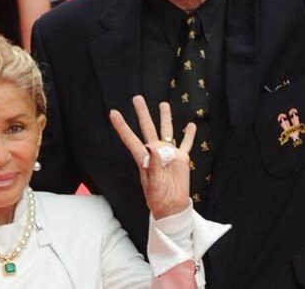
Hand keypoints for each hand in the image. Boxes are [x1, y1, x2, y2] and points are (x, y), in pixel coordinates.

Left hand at [110, 96, 195, 219]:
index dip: (122, 126)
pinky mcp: (181, 159)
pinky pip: (186, 144)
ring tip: (163, 105)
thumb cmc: (158, 199)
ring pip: (167, 131)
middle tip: (137, 98)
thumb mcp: (154, 184)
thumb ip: (153, 166)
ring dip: (165, 118)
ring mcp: (168, 154)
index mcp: (144, 158)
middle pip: (148, 128)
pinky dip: (189, 135)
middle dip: (142, 113)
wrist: (172, 207)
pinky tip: (191, 125)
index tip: (113, 113)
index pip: (131, 139)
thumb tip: (152, 147)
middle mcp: (155, 152)